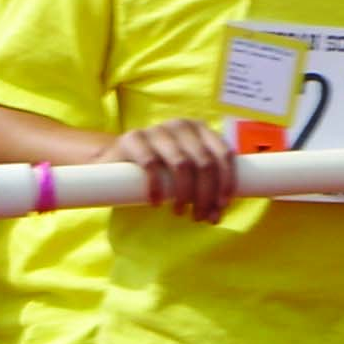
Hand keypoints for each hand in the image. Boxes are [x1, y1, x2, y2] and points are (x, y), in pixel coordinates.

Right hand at [112, 111, 241, 212]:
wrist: (116, 161)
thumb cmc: (159, 171)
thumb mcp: (185, 174)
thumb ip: (203, 188)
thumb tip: (216, 215)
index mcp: (200, 130)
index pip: (224, 153)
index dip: (227, 181)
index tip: (222, 206)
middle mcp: (181, 125)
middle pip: (204, 163)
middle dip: (206, 195)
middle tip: (199, 217)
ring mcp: (157, 129)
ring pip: (182, 164)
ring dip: (185, 194)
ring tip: (180, 213)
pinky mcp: (133, 138)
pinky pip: (151, 163)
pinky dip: (157, 187)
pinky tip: (157, 203)